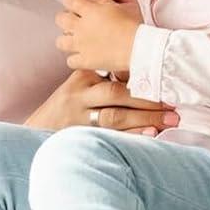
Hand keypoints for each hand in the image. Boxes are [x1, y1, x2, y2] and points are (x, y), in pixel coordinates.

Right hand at [25, 69, 179, 135]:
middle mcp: (81, 96)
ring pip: (116, 116)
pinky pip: (111, 136)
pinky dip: (132, 136)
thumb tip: (142, 72)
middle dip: (149, 99)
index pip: (115, 72)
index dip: (141, 75)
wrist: (35, 131)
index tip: (165, 77)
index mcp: (83, 77)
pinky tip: (151, 135)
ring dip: (146, 118)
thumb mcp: (79, 86)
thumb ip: (105, 77)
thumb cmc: (66, 107)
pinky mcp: (81, 137)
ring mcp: (80, 118)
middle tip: (174, 104)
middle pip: (118, 94)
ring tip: (170, 120)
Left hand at [56, 0, 141, 77]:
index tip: (77, 4)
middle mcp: (81, 27)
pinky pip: (71, 61)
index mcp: (89, 10)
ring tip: (77, 40)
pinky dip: (76, 59)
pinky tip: (84, 56)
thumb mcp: (121, 4)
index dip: (72, 0)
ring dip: (67, 39)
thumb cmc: (134, 26)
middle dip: (66, 18)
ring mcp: (80, 45)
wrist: (139, 48)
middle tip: (76, 21)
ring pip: (60, 41)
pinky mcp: (85, 61)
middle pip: (60, 19)